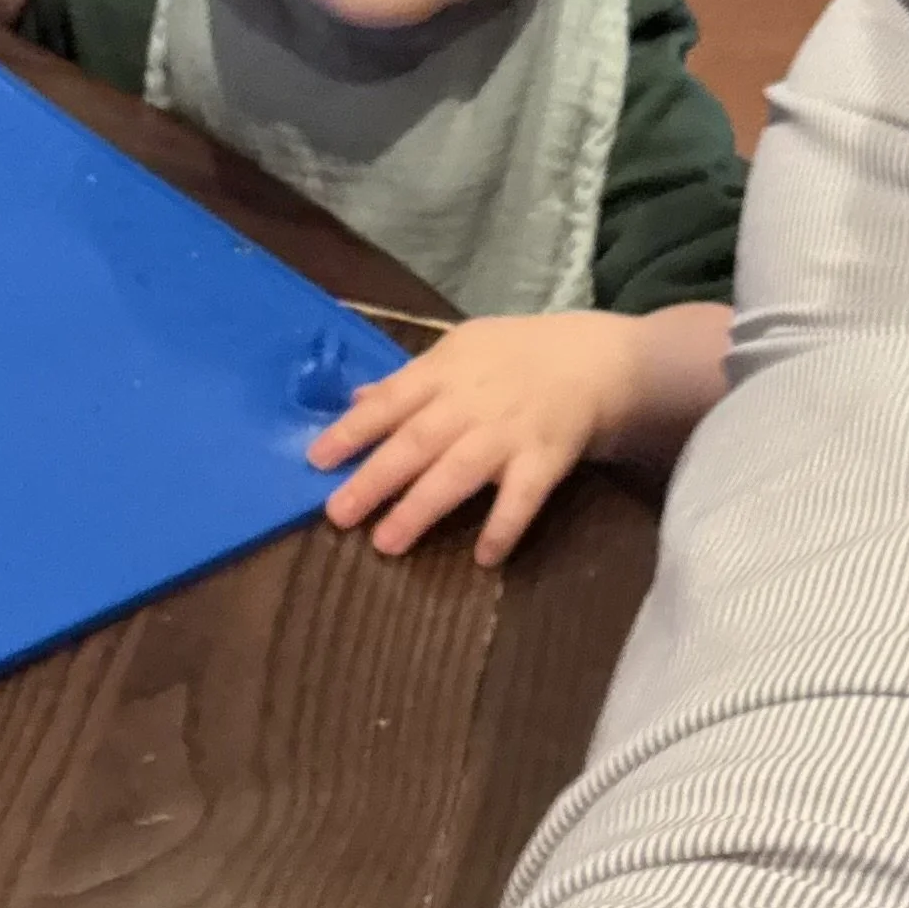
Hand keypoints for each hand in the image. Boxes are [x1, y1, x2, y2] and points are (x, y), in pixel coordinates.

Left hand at [306, 312, 647, 566]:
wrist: (591, 358)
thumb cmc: (514, 355)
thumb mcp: (458, 350)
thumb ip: (407, 380)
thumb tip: (354, 400)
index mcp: (445, 371)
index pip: (390, 400)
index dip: (353, 430)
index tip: (316, 460)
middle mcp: (471, 403)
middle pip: (417, 441)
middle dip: (375, 478)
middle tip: (337, 513)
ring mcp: (509, 433)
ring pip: (459, 472)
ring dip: (422, 507)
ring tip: (386, 542)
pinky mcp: (546, 460)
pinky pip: (524, 497)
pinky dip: (505, 525)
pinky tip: (484, 557)